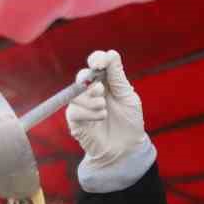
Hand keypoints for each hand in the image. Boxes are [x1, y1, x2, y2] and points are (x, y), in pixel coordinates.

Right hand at [66, 50, 146, 170]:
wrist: (126, 149)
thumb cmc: (129, 123)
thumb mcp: (127, 97)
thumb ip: (117, 77)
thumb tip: (110, 54)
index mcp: (106, 81)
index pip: (97, 61)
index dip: (97, 58)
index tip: (100, 63)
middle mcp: (92, 90)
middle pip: (82, 75)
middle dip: (90, 81)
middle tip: (101, 90)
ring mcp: (82, 105)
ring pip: (77, 93)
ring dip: (92, 100)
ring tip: (104, 110)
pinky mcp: (75, 120)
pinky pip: (74, 110)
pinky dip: (89, 113)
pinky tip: (100, 118)